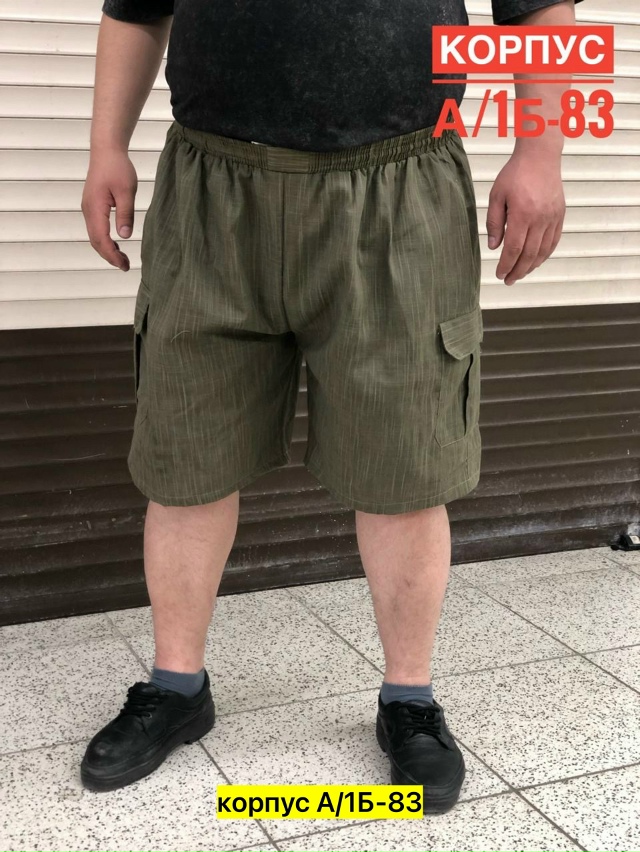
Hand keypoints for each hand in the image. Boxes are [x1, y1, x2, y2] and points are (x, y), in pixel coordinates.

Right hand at [81, 149, 136, 270]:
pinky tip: (116, 244)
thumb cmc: (118, 168)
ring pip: (94, 236)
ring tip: (122, 259)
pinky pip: (95, 229)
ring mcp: (88, 209)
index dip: (112, 255)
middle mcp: (88, 211)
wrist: (106, 151)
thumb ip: (125, 214)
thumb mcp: (127, 191)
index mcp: (95, 208)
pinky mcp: (92, 206)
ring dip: (106, 250)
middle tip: (125, 266)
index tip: (124, 265)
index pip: (101, 239)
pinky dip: (104, 241)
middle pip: (95, 241)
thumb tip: (124, 236)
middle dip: (109, 256)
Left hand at [486, 148, 565, 285]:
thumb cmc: (515, 174)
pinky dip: (545, 254)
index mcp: (522, 213)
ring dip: (532, 266)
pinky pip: (554, 241)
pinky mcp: (560, 215)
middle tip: (508, 280)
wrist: (540, 156)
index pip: (514, 248)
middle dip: (518, 271)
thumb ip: (494, 222)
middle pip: (530, 254)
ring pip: (543, 250)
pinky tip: (536, 261)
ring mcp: (553, 217)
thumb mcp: (497, 196)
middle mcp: (540, 218)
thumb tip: (494, 247)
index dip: (506, 265)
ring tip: (520, 274)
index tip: (499, 274)